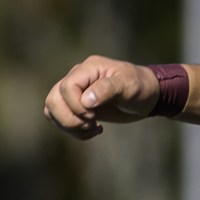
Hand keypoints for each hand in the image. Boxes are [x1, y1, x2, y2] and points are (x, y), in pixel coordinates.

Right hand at [43, 57, 161, 139]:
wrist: (147, 96)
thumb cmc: (140, 87)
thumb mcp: (129, 86)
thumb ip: (107, 89)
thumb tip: (86, 100)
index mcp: (89, 69)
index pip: (67, 87)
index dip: (76, 105)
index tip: (95, 115)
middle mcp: (77, 78)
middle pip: (54, 99)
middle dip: (71, 118)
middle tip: (93, 123)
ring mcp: (75, 92)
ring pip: (52, 109)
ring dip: (69, 125)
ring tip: (92, 128)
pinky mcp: (77, 106)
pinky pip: (60, 118)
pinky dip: (72, 130)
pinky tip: (93, 131)